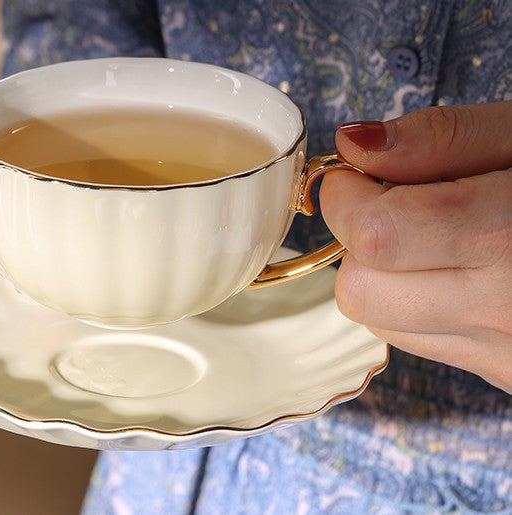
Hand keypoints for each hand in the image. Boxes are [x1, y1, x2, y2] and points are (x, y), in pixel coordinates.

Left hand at [320, 101, 511, 392]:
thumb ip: (441, 138)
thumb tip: (352, 146)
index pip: (373, 234)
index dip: (346, 195)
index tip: (358, 173)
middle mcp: (507, 313)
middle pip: (361, 291)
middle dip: (357, 238)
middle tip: (395, 200)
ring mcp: (507, 355)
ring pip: (380, 320)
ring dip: (382, 272)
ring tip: (436, 233)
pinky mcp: (506, 374)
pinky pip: (418, 338)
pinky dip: (414, 301)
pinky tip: (462, 268)